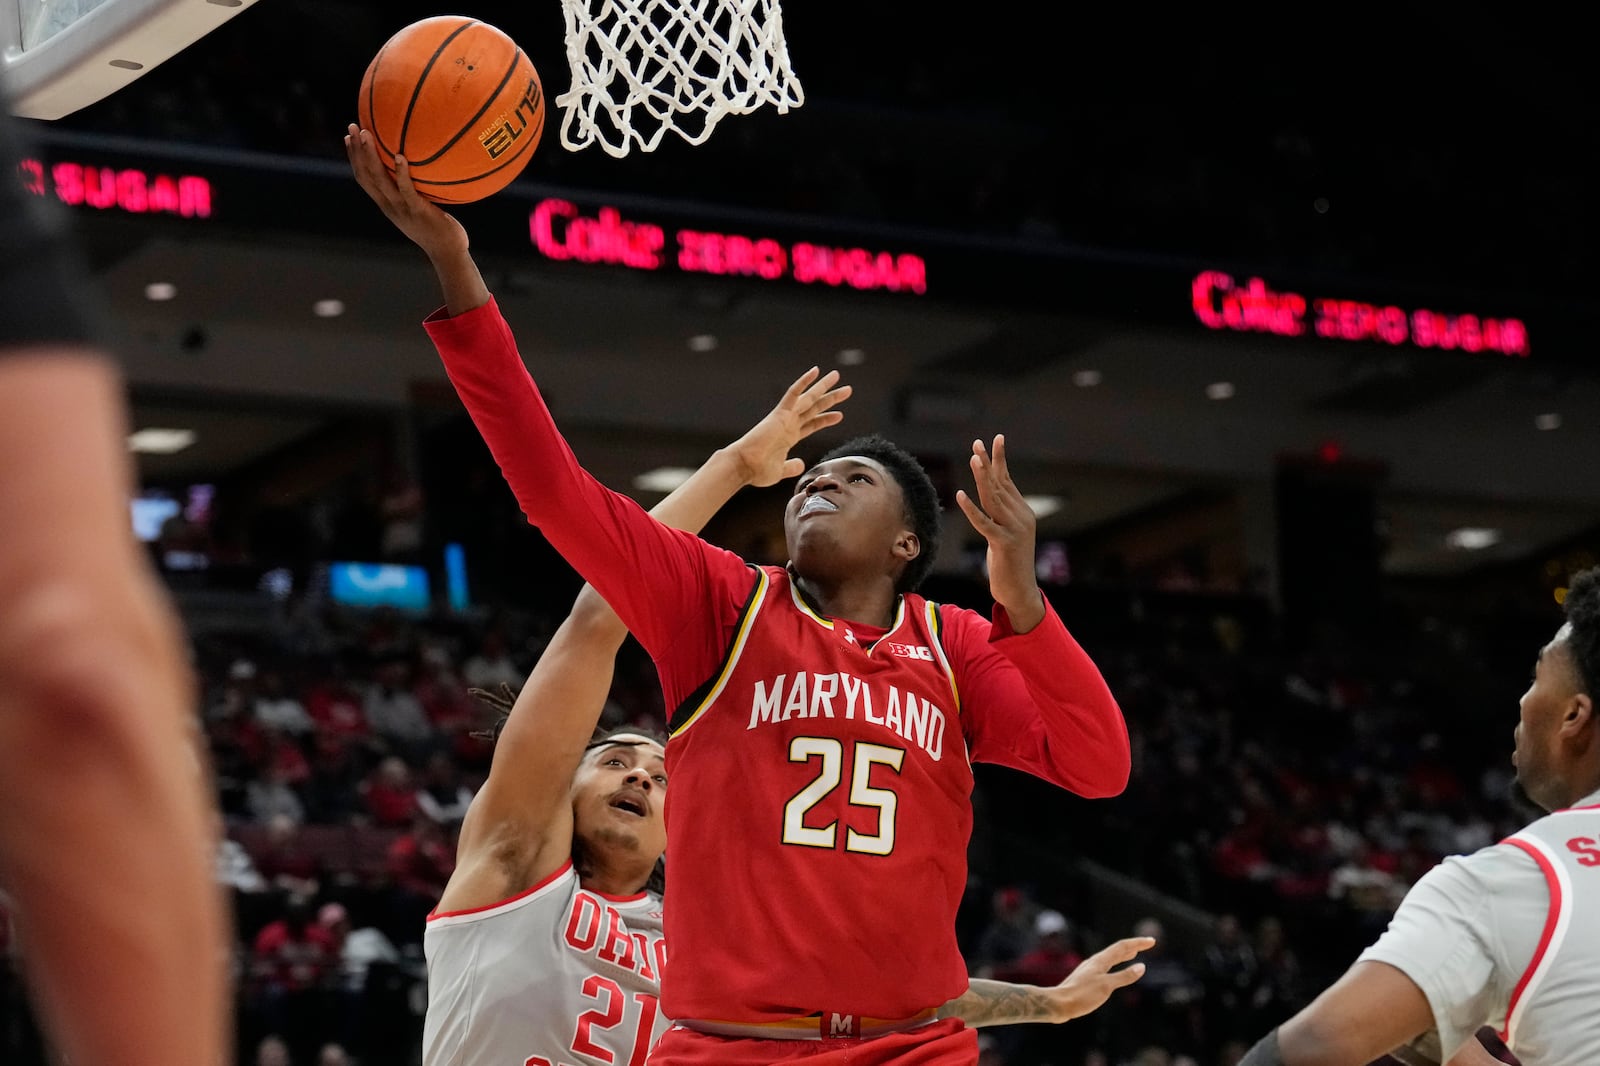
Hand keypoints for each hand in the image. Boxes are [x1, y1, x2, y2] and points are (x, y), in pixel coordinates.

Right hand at [344, 123, 468, 262]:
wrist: (447, 253)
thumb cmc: (438, 229)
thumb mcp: (420, 208)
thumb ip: (414, 190)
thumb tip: (419, 168)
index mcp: (386, 204)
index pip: (363, 178)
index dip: (354, 158)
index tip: (349, 137)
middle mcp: (389, 206)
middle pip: (365, 175)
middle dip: (356, 150)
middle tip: (351, 126)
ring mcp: (402, 209)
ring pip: (379, 180)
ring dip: (370, 156)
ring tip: (367, 134)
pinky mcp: (418, 211)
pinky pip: (406, 190)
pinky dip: (402, 173)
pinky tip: (401, 156)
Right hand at [724, 368, 851, 486]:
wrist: (744, 466)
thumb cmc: (757, 471)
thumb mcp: (780, 470)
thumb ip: (791, 467)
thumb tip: (800, 464)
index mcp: (789, 436)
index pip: (812, 424)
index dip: (826, 419)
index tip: (840, 415)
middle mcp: (789, 424)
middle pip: (815, 408)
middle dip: (831, 399)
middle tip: (847, 390)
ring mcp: (785, 417)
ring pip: (809, 398)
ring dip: (823, 387)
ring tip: (837, 375)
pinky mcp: (780, 414)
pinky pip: (793, 394)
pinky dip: (803, 382)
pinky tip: (815, 371)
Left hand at [955, 435, 1042, 629]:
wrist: (1021, 592)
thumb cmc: (1010, 564)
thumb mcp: (1006, 534)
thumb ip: (1001, 516)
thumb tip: (992, 498)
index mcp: (1023, 513)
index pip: (1008, 481)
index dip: (999, 460)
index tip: (995, 440)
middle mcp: (1021, 517)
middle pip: (1001, 485)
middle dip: (988, 462)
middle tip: (977, 443)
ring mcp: (1014, 530)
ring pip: (994, 498)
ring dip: (983, 477)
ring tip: (973, 458)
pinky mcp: (1003, 544)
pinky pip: (984, 523)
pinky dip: (972, 509)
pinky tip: (961, 495)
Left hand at [1046, 936, 1153, 1022]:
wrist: (1058, 1004)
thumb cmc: (1082, 995)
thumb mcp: (1106, 986)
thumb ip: (1124, 976)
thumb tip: (1141, 966)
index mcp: (1100, 961)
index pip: (1122, 947)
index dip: (1138, 943)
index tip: (1151, 941)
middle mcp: (1095, 962)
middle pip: (1116, 951)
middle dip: (1133, 947)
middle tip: (1146, 943)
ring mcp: (1090, 970)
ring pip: (1110, 959)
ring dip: (1123, 955)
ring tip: (1132, 953)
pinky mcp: (1086, 979)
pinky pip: (1105, 968)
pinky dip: (1115, 966)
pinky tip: (1113, 971)